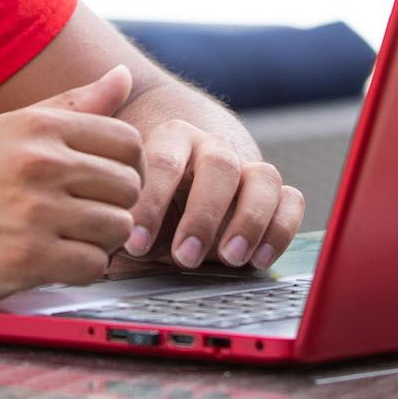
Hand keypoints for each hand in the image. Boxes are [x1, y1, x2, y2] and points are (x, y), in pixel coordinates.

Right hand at [0, 65, 143, 305]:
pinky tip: (51, 261)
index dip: (127, 167)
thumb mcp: (7, 130)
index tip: (105, 184)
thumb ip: (71, 105)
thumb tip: (124, 75)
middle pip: (128, 186)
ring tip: (65, 238)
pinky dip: (79, 269)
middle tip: (81, 217)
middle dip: (112, 206)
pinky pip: (93, 266)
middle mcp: (42, 162)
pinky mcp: (29, 257)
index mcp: (39, 126)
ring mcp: (36, 210)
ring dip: (98, 241)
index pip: (127, 141)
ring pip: (116, 228)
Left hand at [124, 120, 304, 271]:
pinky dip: (281, 228)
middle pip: (219, 166)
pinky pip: (292, 200)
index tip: (134, 242)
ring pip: (263, 178)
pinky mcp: (275, 194)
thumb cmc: (145, 201)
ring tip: (229, 259)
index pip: (163, 161)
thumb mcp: (126, 206)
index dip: (150, 202)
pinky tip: (259, 260)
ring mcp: (247, 168)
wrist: (177, 183)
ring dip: (249, 220)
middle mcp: (213, 148)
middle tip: (184, 256)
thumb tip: (105, 245)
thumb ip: (118, 215)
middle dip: (202, 215)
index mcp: (171, 138)